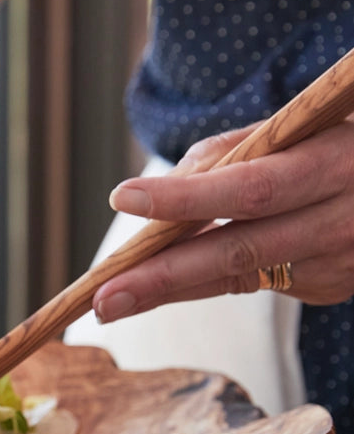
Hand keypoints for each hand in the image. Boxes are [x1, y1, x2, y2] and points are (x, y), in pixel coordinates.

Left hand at [95, 119, 353, 322]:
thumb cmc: (334, 145)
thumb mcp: (297, 129)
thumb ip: (228, 153)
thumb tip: (159, 192)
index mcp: (333, 162)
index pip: (249, 186)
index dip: (185, 197)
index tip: (124, 198)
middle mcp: (341, 218)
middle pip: (237, 250)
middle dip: (162, 276)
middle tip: (102, 296)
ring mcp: (338, 261)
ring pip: (237, 276)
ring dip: (167, 291)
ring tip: (109, 304)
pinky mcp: (331, 287)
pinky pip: (254, 282)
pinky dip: (206, 279)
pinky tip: (167, 282)